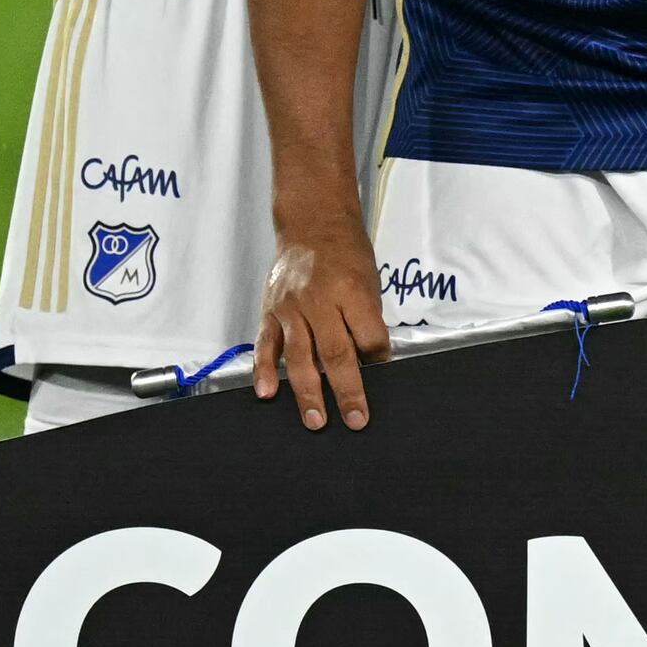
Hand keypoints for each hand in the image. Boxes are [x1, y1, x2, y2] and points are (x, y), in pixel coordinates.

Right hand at [253, 236, 392, 431]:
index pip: (369, 336)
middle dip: (348, 391)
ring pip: (299, 357)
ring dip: (308, 393)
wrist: (312, 226)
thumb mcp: (369, 281)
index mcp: (351, 292)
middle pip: (335, 353)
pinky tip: (267, 393)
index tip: (382, 371)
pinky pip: (265, 346)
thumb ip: (367, 319)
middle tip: (356, 420)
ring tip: (316, 420)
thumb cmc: (347, 256)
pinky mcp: (269, 312)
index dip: (378, 358)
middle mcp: (318, 301)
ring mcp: (290, 308)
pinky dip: (264, 371)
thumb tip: (371, 360)